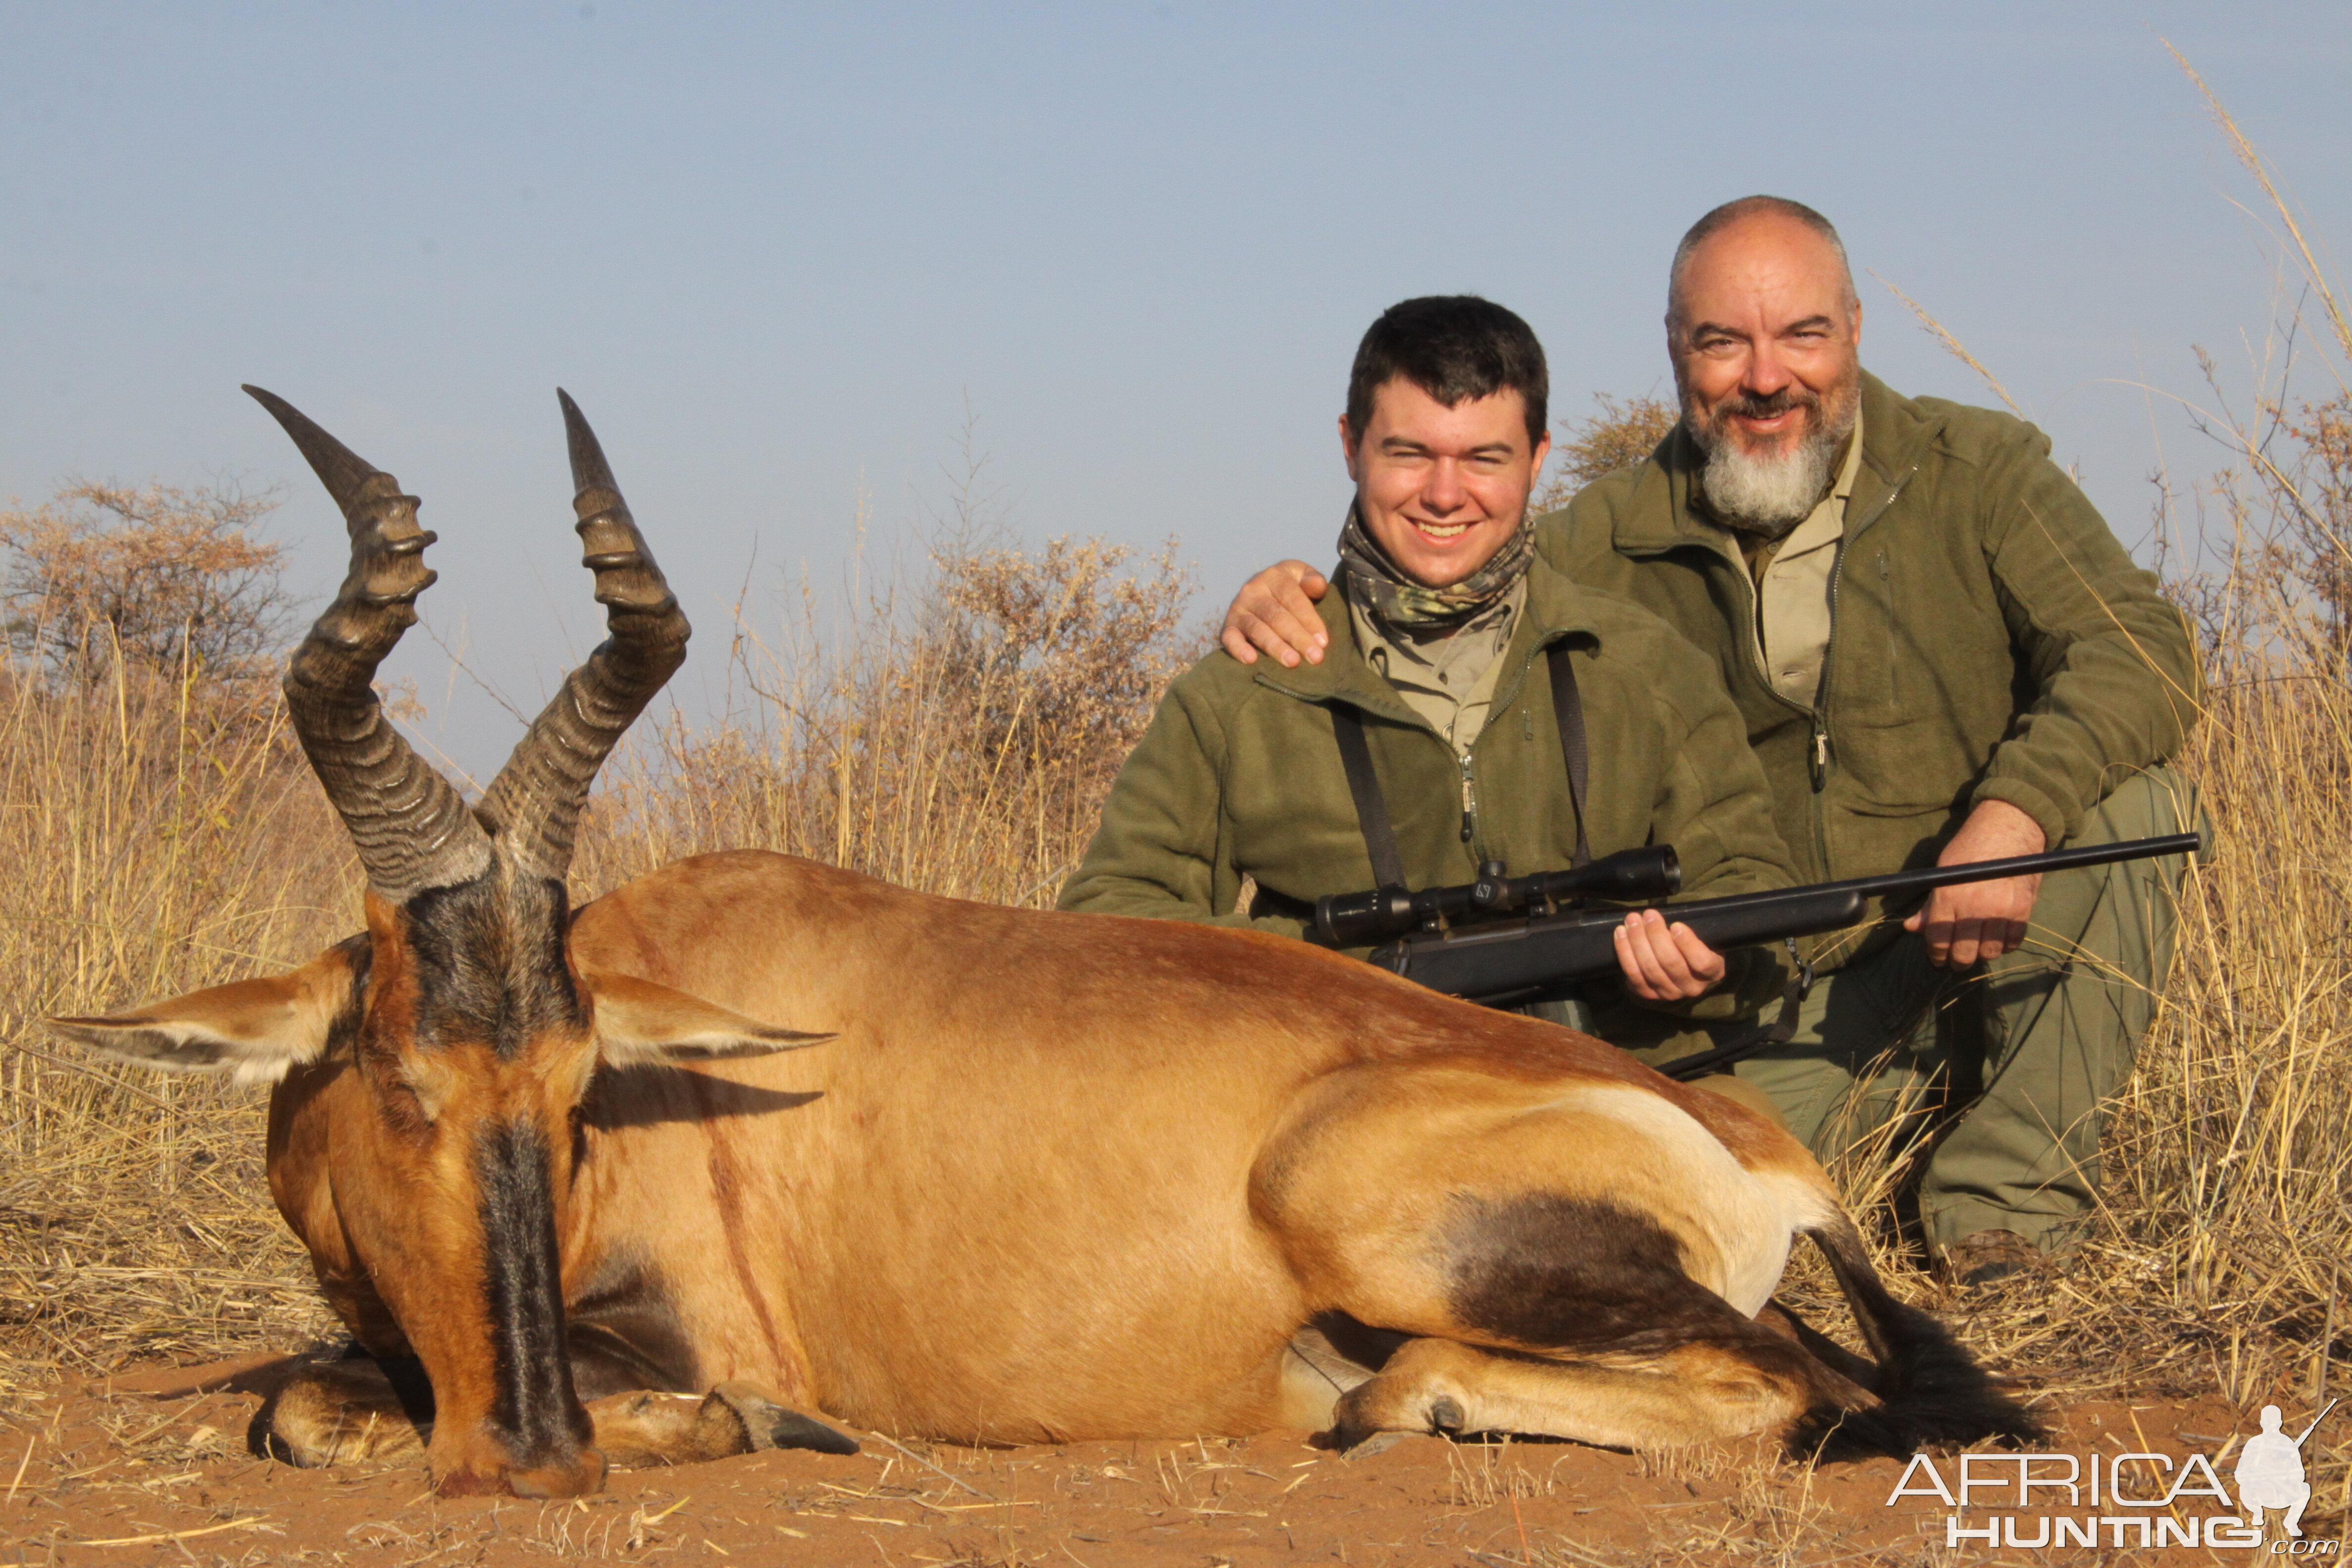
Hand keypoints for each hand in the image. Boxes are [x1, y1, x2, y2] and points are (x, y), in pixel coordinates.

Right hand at [1219, 561, 1330, 666]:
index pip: (1292, 598)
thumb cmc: (1289, 588)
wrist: (1258, 591)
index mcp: (1274, 576)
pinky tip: (1251, 660)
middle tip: (1315, 657)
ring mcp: (1238, 608)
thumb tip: (1317, 586)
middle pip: (1276, 615)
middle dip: (1297, 637)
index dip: (1309, 619)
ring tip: (1292, 662)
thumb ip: (1313, 580)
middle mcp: (1253, 590)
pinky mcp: (1228, 626)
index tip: (1323, 641)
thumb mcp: (1302, 576)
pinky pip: (1229, 638)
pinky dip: (1238, 649)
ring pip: (1257, 629)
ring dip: (1275, 646)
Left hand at [1614, 908, 1727, 1000]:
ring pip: (1650, 968)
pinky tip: (1621, 933)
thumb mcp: (1703, 936)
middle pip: (1671, 962)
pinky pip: (1633, 974)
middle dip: (1656, 935)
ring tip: (1632, 920)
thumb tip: (1670, 921)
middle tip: (1648, 914)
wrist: (1680, 965)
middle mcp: (1692, 988)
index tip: (1676, 925)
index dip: (1688, 944)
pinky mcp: (1648, 994)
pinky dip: (1624, 952)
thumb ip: (1693, 931)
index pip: (1702, 962)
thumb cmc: (1692, 943)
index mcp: (1713, 972)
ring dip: (1637, 940)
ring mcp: (1669, 993)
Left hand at [1903, 798, 2045, 966]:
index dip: (1935, 953)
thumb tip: (1911, 927)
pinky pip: (2013, 942)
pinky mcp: (2023, 910)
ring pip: (1989, 951)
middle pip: (1964, 952)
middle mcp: (1974, 907)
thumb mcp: (1943, 871)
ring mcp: (2001, 910)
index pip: (1938, 938)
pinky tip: (1997, 939)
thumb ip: (1930, 904)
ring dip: (1982, 953)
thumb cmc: (1970, 847)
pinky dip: (2004, 945)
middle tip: (1957, 960)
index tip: (1937, 958)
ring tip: (1977, 948)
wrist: (2009, 828)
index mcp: (1949, 896)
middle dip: (1957, 960)